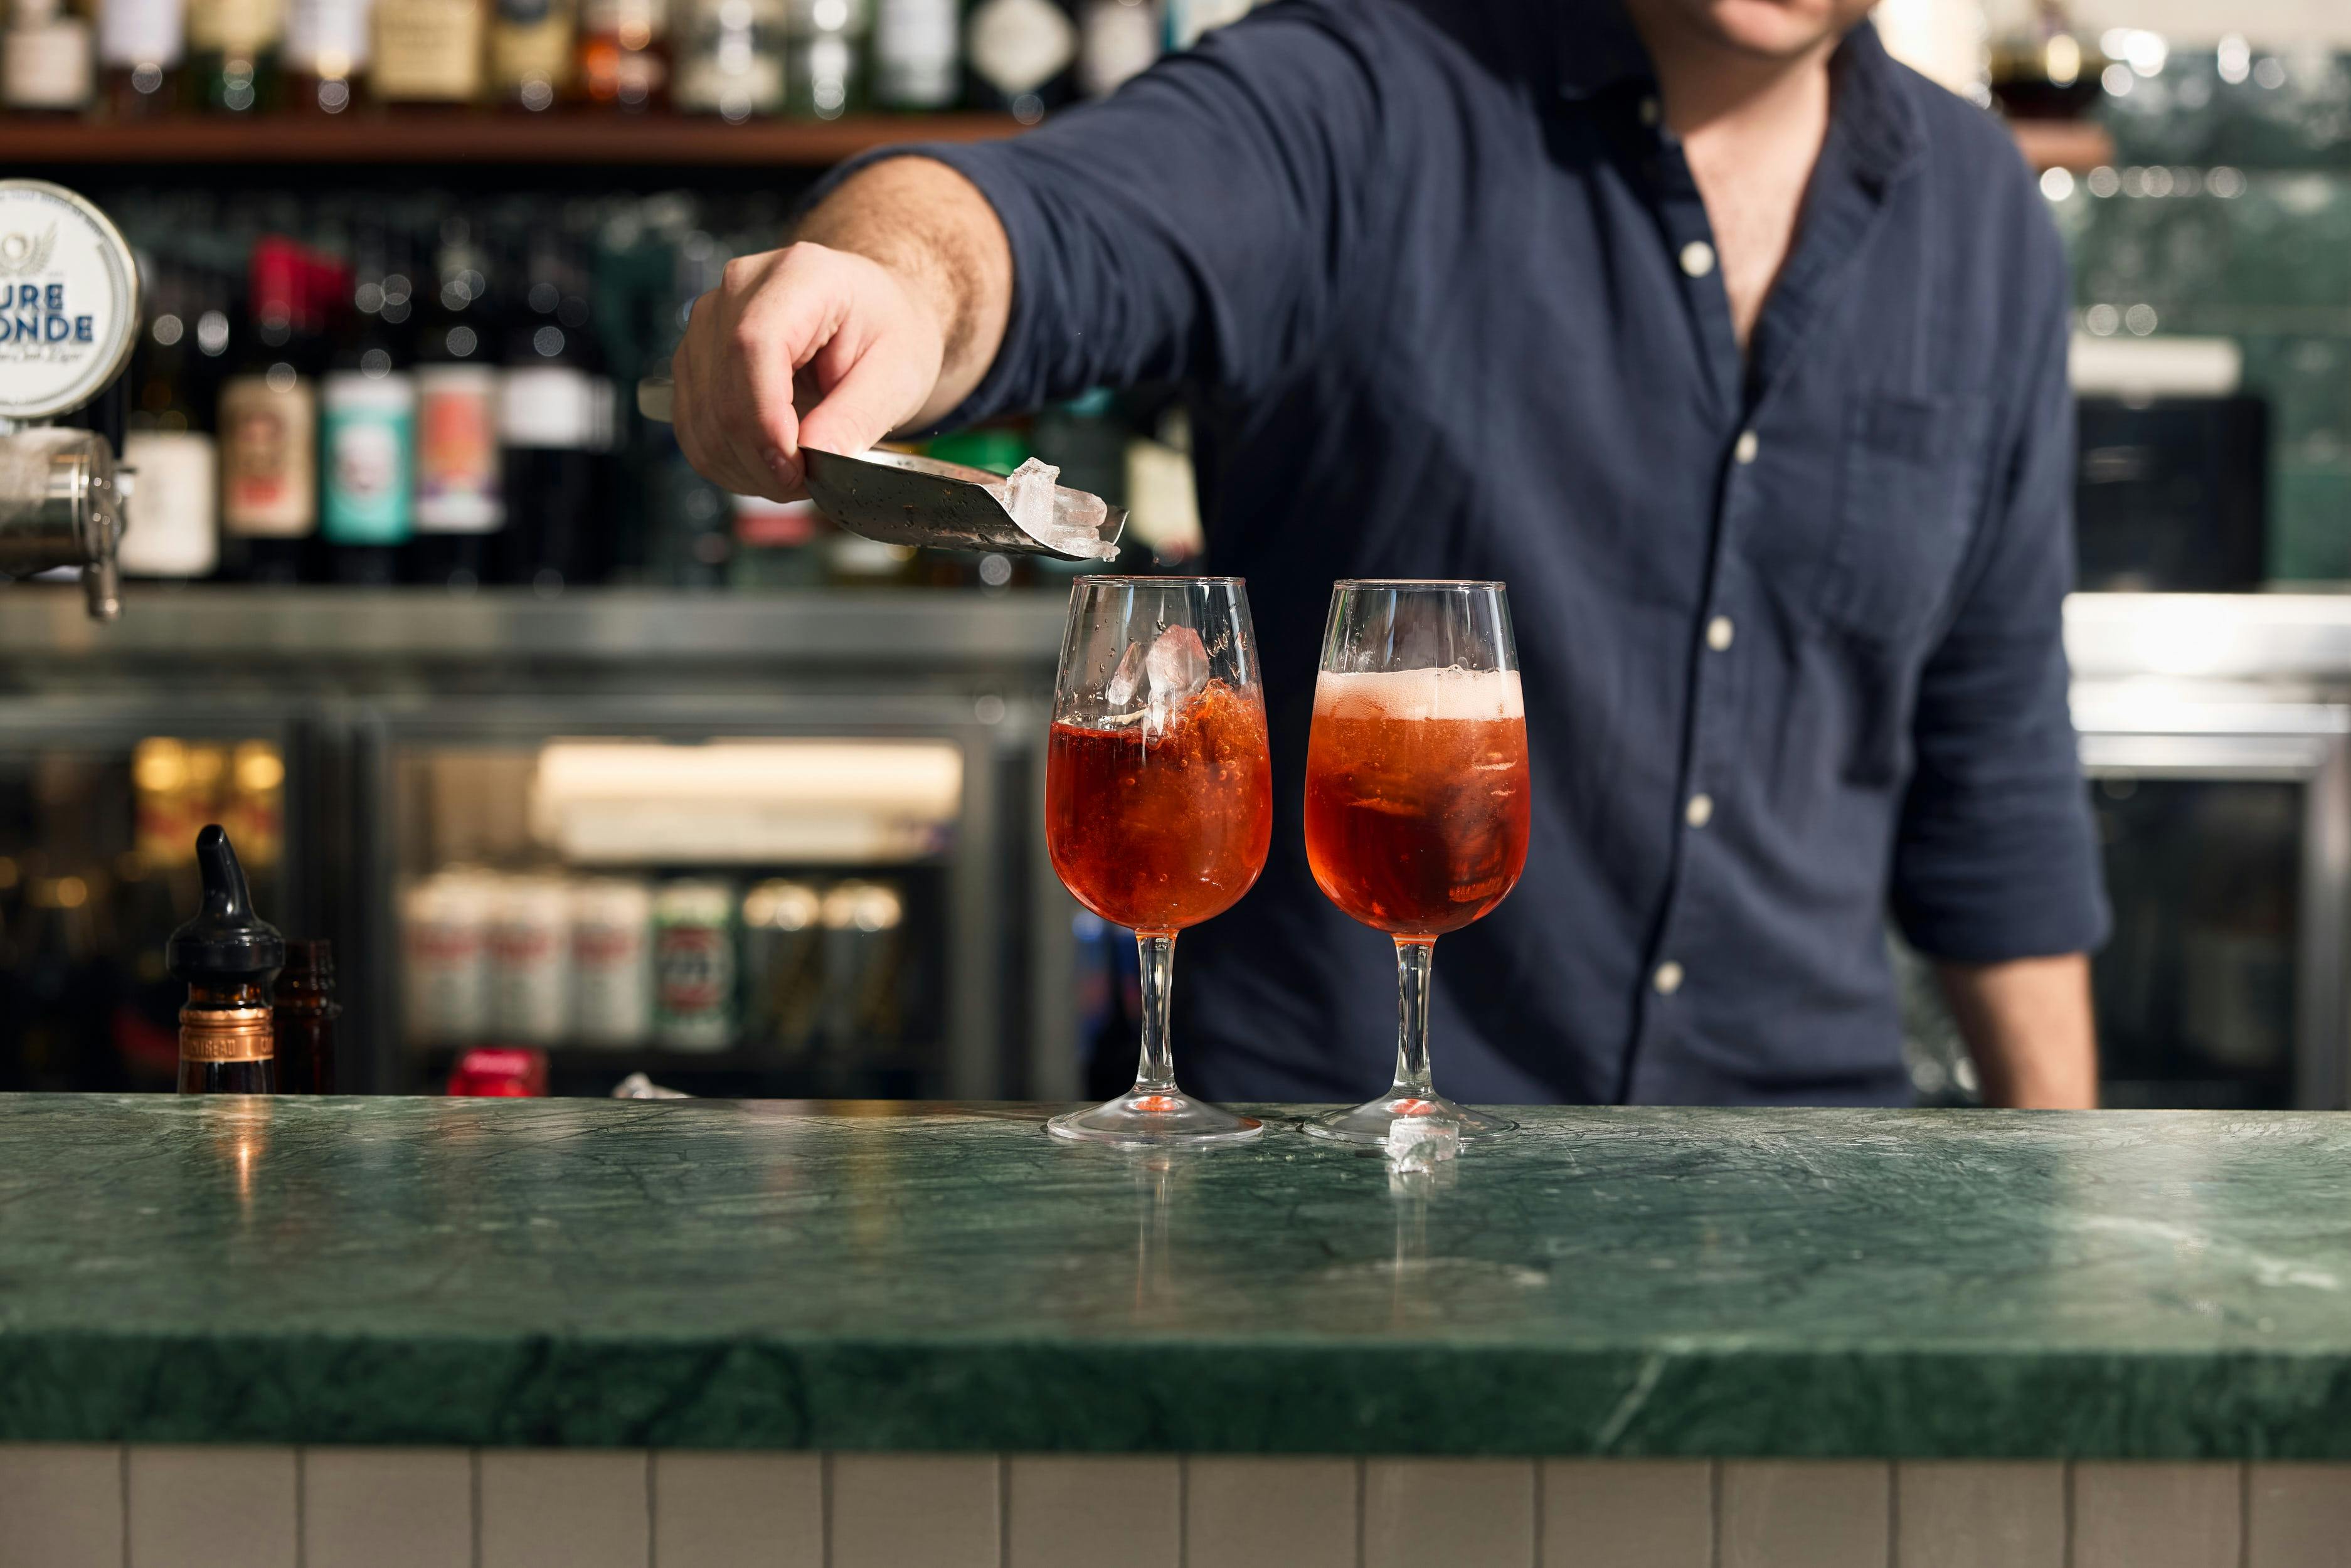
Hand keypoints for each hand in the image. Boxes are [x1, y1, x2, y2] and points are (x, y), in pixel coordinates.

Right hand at [669, 240, 947, 501]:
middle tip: (807, 485)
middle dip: (758, 457)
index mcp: (800, 275)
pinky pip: (692, 425)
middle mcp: (740, 289)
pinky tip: (766, 467)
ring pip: (699, 416)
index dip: (764, 419)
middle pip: (719, 389)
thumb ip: (856, 416)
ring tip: (794, 477)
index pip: (753, 346)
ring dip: (742, 467)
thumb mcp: (898, 373)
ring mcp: (709, 321)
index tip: (794, 469)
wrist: (870, 313)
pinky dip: (726, 461)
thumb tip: (815, 458)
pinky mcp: (696, 356)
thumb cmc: (888, 332)